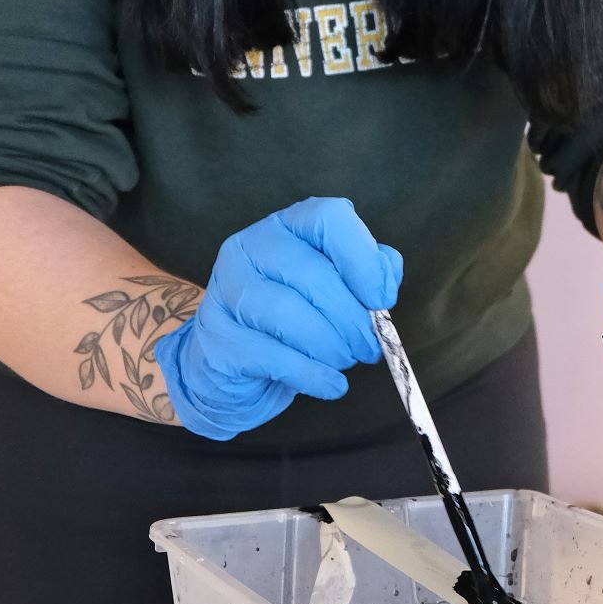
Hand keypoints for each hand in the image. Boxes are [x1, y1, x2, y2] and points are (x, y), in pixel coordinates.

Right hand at [154, 199, 402, 440]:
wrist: (236, 364)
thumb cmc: (295, 319)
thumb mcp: (336, 288)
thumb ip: (367, 272)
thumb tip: (385, 278)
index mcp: (289, 225)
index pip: (328, 219)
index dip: (362, 259)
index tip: (381, 299)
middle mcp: (251, 246)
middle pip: (313, 274)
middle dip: (351, 320)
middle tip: (369, 347)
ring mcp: (227, 288)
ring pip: (288, 314)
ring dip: (330, 347)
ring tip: (344, 361)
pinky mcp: (217, 336)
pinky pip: (271, 355)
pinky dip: (310, 374)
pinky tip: (330, 384)